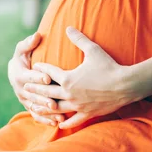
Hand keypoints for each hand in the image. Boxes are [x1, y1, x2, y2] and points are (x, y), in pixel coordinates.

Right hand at [7, 32, 65, 126]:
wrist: (18, 72)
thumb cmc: (23, 58)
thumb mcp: (23, 50)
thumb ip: (29, 43)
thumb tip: (37, 35)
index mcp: (18, 74)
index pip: (28, 77)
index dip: (37, 77)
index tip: (47, 78)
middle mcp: (20, 89)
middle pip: (32, 95)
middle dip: (43, 99)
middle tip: (55, 102)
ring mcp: (24, 100)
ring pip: (35, 107)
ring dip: (46, 112)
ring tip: (59, 114)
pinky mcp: (30, 107)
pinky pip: (37, 115)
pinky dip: (46, 120)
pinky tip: (57, 123)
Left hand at [25, 27, 139, 128]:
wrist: (126, 85)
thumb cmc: (109, 66)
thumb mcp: (93, 50)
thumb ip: (79, 39)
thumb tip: (68, 28)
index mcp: (68, 78)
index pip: (49, 73)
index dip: (41, 68)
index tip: (35, 66)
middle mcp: (69, 93)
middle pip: (47, 91)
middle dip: (35, 89)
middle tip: (25, 87)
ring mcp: (77, 105)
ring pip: (56, 108)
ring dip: (44, 107)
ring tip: (35, 107)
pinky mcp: (87, 113)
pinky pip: (73, 120)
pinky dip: (65, 122)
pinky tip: (59, 124)